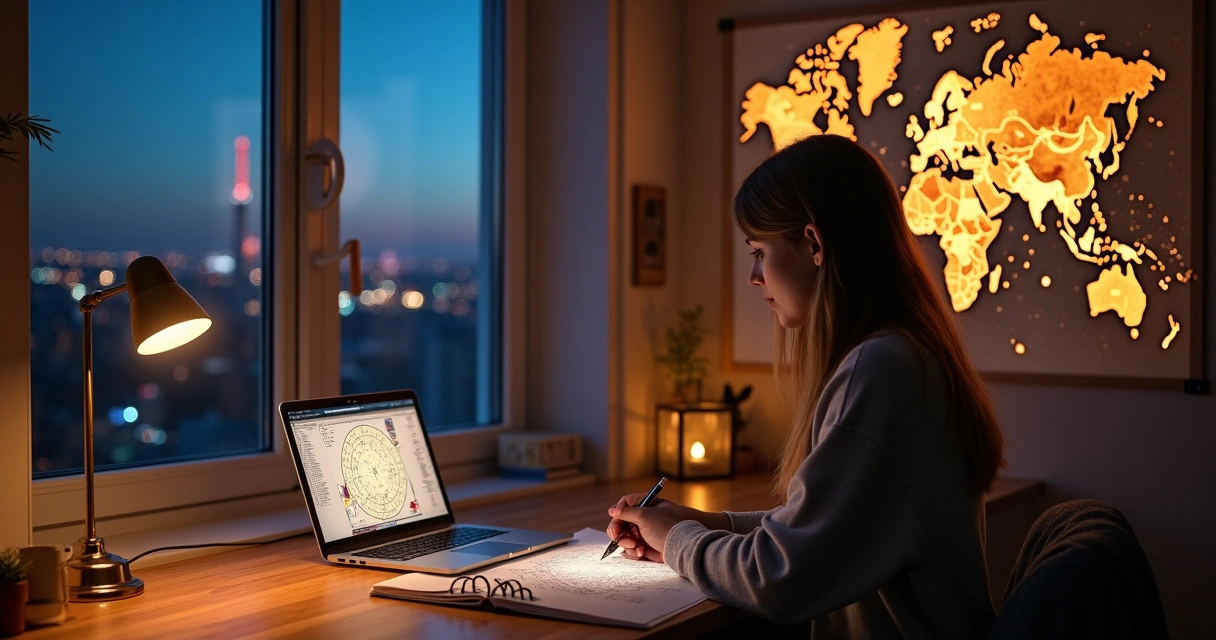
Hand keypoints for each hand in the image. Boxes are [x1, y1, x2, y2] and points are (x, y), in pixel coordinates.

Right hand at [605, 494, 729, 562]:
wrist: (683, 547)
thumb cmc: (666, 527)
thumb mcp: (644, 515)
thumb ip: (626, 512)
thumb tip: (612, 510)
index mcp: (647, 505)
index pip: (626, 504)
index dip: (618, 511)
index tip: (616, 519)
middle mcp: (646, 517)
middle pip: (623, 522)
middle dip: (620, 531)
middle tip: (617, 537)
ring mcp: (647, 532)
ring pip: (626, 537)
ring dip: (627, 542)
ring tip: (635, 546)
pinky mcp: (649, 546)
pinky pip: (634, 548)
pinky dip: (634, 551)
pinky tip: (641, 552)